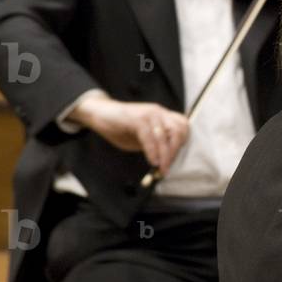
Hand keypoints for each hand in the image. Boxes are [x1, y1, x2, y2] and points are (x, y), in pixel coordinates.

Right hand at [67, 93, 189, 174]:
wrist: (99, 113)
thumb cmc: (121, 127)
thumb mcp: (142, 138)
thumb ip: (155, 146)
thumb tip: (164, 163)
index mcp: (163, 116)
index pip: (183, 128)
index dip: (182, 144)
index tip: (173, 160)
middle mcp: (159, 112)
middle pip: (178, 132)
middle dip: (174, 153)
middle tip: (166, 168)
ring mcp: (149, 114)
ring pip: (165, 135)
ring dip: (165, 155)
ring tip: (160, 169)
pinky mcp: (137, 118)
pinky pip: (149, 137)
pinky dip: (152, 151)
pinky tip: (152, 162)